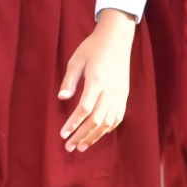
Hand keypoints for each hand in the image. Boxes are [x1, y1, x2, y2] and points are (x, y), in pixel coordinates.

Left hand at [58, 9, 136, 152]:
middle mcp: (111, 91)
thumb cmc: (92, 48)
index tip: (63, 134)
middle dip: (82, 135)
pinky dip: (107, 129)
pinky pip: (118, 117)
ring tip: (81, 146)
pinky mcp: (125, 95)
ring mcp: (121, 94)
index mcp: (97, 81)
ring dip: (95, 136)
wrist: (117, 39)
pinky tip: (97, 135)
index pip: (85, 109)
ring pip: (109, 122)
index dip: (74, 123)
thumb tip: (62, 99)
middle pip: (97, 120)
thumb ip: (69, 80)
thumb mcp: (76, 60)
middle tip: (68, 147)